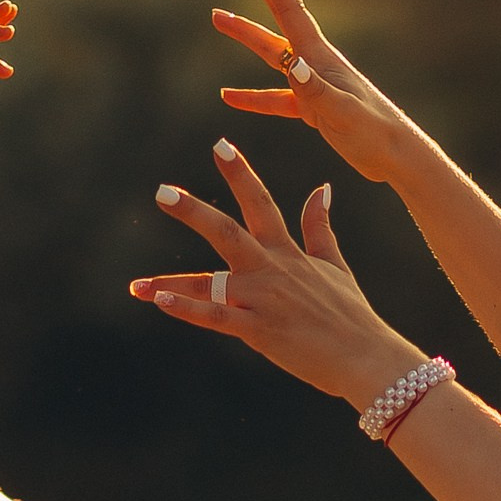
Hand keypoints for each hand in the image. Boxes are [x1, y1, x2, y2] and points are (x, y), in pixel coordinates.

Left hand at [130, 140, 427, 407]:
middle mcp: (271, 269)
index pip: (260, 202)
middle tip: (162, 192)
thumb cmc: (351, 314)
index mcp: (288, 252)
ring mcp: (263, 299)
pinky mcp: (259, 330)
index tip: (220, 144)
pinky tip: (160, 302)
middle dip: (193, 211)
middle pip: (226, 231)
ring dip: (171, 282)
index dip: (240, 172)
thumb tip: (322, 187)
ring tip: (135, 285)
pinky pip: (216, 318)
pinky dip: (188, 310)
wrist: (365, 356)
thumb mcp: (335, 264)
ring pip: (210, 282)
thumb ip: (319, 226)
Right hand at [214, 0, 414, 183]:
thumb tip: (293, 65)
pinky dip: (252, 96)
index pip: (290, 11)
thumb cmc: (375, 134)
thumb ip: (317, 91)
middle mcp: (316, 64)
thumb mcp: (344, 113)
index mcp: (321, 59)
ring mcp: (313, 85)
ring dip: (246, 34)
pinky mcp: (313, 109)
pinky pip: (275, 98)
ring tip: (218, 17)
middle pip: (280, 18)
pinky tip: (229, 96)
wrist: (397, 157)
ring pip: (272, 54)